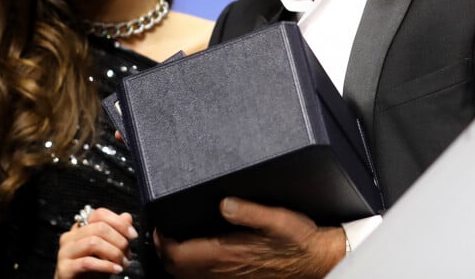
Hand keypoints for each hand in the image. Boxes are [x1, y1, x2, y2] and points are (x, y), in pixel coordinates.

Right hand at [55, 208, 137, 278]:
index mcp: (80, 228)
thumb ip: (116, 231)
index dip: (119, 222)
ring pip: (93, 242)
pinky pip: (87, 262)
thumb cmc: (93, 270)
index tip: (132, 235)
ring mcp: (65, 252)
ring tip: (123, 263)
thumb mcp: (108, 249)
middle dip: (119, 240)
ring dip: (114, 253)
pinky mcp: (64, 268)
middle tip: (128, 254)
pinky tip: (116, 269)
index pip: (100, 214)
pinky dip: (106, 265)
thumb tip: (127, 217)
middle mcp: (70, 236)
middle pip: (99, 227)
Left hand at [155, 197, 344, 277]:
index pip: (179, 255)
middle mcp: (223, 269)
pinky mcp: (236, 278)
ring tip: (172, 237)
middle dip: (163, 250)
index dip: (161, 241)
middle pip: (176, 268)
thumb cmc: (296, 239)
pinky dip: (190, 267)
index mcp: (226, 253)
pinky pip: (202, 278)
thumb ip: (248, 210)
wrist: (316, 261)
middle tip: (161, 228)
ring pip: (187, 276)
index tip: (158, 224)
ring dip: (175, 259)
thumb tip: (223, 202)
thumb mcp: (276, 218)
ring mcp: (228, 277)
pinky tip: (195, 250)